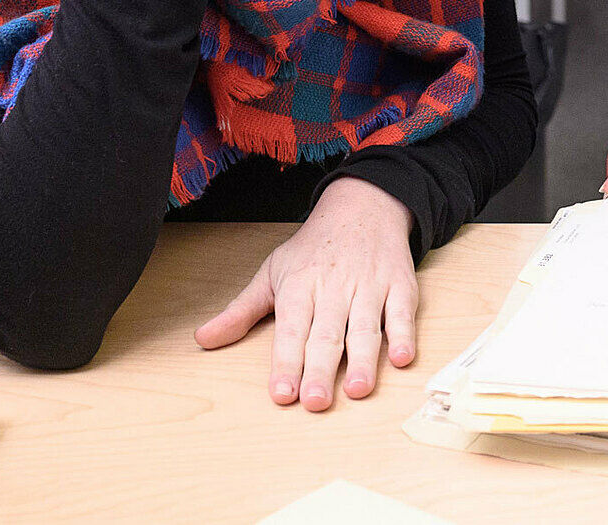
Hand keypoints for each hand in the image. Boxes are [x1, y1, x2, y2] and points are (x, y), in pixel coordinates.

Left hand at [194, 176, 418, 409]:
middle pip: (327, 334)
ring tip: (357, 390)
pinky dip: (404, 335)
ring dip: (363, 360)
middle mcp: (334, 288)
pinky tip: (402, 358)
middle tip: (315, 402)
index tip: (282, 393)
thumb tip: (203, 340)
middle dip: (320, 369)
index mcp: (299, 287)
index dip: (286, 362)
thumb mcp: (272, 272)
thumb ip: (241, 311)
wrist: (363, 206)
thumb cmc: (314, 248)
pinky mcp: (400, 286)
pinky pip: (403, 312)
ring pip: (366, 327)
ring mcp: (370, 287)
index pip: (291, 329)